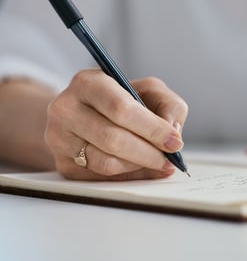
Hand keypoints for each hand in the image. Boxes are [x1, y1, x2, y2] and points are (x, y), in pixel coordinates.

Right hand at [45, 69, 187, 179]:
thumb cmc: (122, 100)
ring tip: (157, 162)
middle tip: (169, 158)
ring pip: (106, 162)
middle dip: (148, 152)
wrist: (86, 113)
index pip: (120, 109)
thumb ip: (168, 105)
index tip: (174, 141)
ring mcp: (59, 138)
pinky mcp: (62, 163)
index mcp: (88, 83)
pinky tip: (142, 168)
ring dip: (139, 166)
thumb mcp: (148, 90)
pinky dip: (128, 175)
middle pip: (112, 139)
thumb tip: (172, 132)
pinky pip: (101, 178)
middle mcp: (66, 108)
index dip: (151, 128)